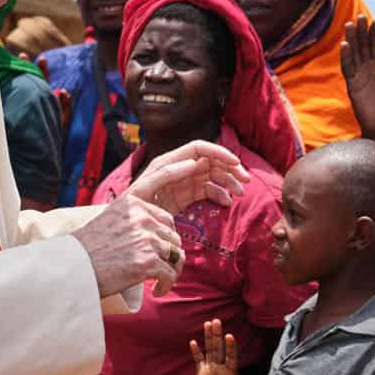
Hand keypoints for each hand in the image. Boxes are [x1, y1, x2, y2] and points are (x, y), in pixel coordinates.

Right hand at [72, 193, 183, 298]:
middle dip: (170, 254)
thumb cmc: (86, 249)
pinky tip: (156, 290)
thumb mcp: (108, 219)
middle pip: (173, 238)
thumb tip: (155, 233)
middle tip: (161, 267)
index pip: (166, 218)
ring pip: (176, 256)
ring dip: (171, 270)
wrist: (72, 268)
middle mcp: (143, 218)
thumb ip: (131, 219)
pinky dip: (165, 285)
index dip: (168, 235)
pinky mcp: (148, 262)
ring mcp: (147, 240)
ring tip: (160, 280)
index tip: (167, 247)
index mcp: (133, 205)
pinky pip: (170, 274)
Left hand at [126, 139, 249, 214]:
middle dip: (229, 169)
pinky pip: (209, 190)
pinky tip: (227, 202)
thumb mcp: (147, 187)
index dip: (219, 152)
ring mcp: (184, 182)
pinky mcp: (187, 195)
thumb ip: (168, 173)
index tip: (235, 162)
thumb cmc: (133, 204)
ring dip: (228, 182)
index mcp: (170, 160)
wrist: (128, 226)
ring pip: (213, 176)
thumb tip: (193, 163)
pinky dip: (220, 194)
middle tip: (245, 182)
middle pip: (210, 161)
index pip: (199, 148)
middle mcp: (179, 168)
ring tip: (239, 194)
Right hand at [189, 318, 252, 374]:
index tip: (229, 336)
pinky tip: (193, 342)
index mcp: (232, 373)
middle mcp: (222, 368)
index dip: (230, 347)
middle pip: (219, 348)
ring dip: (208, 338)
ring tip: (207, 324)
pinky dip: (196, 352)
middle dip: (218, 335)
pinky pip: (198, 361)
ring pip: (209, 350)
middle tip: (216, 320)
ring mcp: (212, 371)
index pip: (231, 356)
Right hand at [341, 15, 374, 144]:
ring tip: (351, 25)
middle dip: (361, 32)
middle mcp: (366, 69)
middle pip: (362, 46)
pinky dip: (345, 57)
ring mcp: (358, 76)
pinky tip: (345, 45)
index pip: (374, 46)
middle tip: (360, 17)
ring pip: (353, 54)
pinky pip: (347, 68)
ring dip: (352, 40)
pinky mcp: (352, 84)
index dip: (374, 34)